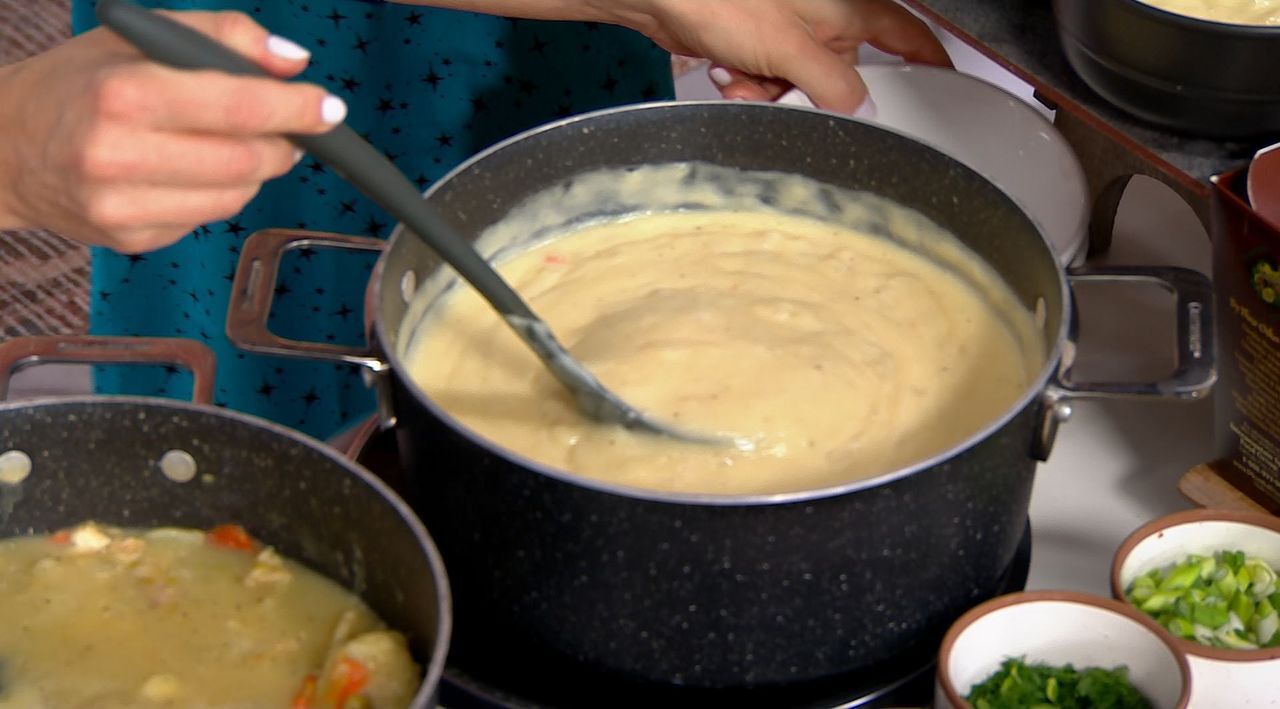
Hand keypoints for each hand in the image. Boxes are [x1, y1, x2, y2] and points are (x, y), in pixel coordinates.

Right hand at [0, 11, 344, 252]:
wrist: (4, 146)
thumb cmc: (79, 84)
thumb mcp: (142, 37)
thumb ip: (225, 37)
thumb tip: (292, 64)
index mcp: (126, 93)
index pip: (240, 106)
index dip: (296, 109)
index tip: (328, 110)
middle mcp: (120, 155)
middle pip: (248, 161)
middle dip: (283, 145)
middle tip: (287, 130)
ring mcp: (122, 205)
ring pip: (236, 197)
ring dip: (253, 171)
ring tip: (228, 144)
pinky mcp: (129, 238)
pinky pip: (207, 220)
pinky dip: (218, 194)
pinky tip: (188, 171)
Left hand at [616, 0, 950, 112]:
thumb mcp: (789, 51)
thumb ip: (832, 87)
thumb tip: (861, 113)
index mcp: (848, 10)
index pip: (907, 36)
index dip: (928, 60)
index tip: (941, 84)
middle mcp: (824, 19)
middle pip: (840, 75)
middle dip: (807, 95)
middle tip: (781, 90)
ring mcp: (791, 32)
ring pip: (799, 85)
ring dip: (767, 93)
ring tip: (741, 75)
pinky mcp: (759, 44)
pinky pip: (768, 81)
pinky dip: (747, 84)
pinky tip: (726, 71)